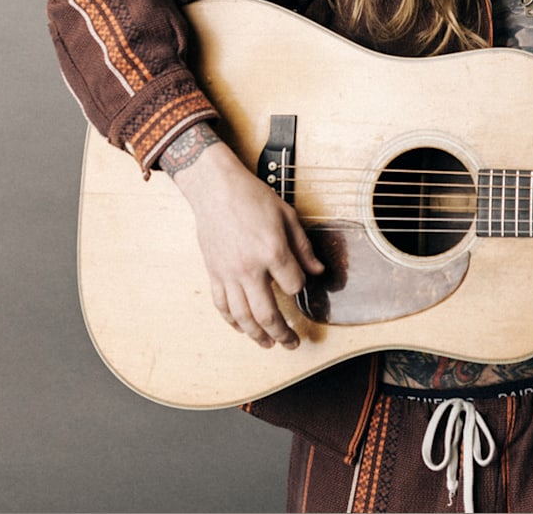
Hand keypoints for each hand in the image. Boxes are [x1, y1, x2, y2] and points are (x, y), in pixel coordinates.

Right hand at [166, 135, 324, 347]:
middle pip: (268, 314)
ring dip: (257, 335)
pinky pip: (222, 305)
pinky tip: (242, 328)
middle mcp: (250, 268)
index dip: (300, 287)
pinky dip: (232, 321)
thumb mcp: (287, 216)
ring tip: (269, 343)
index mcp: (272, 251)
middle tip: (292, 343)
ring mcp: (229, 274)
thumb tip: (318, 271)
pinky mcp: (214, 273)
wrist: (215, 189)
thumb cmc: (252, 197)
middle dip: (283, 333)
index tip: (299, 283)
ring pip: (243, 316)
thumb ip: (303, 248)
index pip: (294, 285)